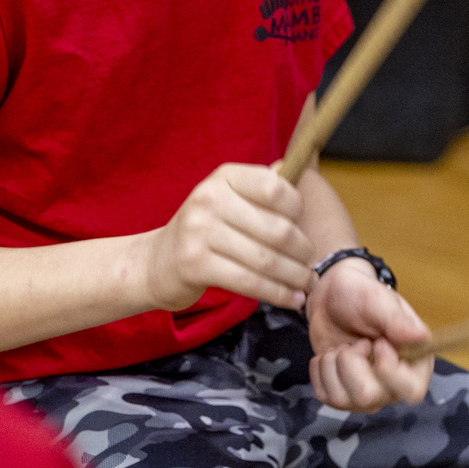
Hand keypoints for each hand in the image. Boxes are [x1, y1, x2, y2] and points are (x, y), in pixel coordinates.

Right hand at [139, 163, 315, 312]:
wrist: (158, 261)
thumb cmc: (205, 230)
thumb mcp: (228, 199)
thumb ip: (260, 188)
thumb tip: (293, 167)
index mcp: (224, 177)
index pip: (275, 188)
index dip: (297, 209)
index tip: (303, 227)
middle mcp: (210, 198)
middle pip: (277, 229)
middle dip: (302, 252)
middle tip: (310, 266)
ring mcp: (199, 231)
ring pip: (266, 260)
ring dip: (295, 277)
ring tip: (306, 284)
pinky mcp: (195, 264)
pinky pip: (250, 282)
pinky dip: (278, 294)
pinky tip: (292, 300)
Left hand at [306, 259, 432, 411]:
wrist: (331, 298)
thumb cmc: (360, 295)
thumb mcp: (376, 299)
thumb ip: (395, 319)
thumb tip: (420, 336)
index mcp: (415, 362)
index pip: (411, 391)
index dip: (388, 370)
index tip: (377, 343)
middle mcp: (394, 385)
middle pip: (368, 397)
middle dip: (350, 363)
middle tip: (356, 342)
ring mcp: (369, 394)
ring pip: (343, 399)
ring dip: (333, 364)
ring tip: (341, 347)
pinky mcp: (343, 395)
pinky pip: (326, 397)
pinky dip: (320, 371)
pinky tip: (330, 355)